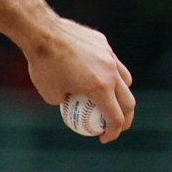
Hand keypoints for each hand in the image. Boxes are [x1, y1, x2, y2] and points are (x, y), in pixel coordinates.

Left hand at [23, 16, 135, 143]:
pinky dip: (110, 74)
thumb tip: (71, 107)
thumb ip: (67, 102)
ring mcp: (109, 56)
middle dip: (126, 119)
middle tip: (115, 126)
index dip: (113, 132)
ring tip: (112, 102)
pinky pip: (112, 62)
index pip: (116, 117)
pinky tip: (97, 77)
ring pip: (126, 80)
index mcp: (101, 88)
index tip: (104, 138)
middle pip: (128, 101)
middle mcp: (111, 72)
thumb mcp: (51, 95)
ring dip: (122, 95)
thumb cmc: (44, 66)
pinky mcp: (103, 44)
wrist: (42, 32)